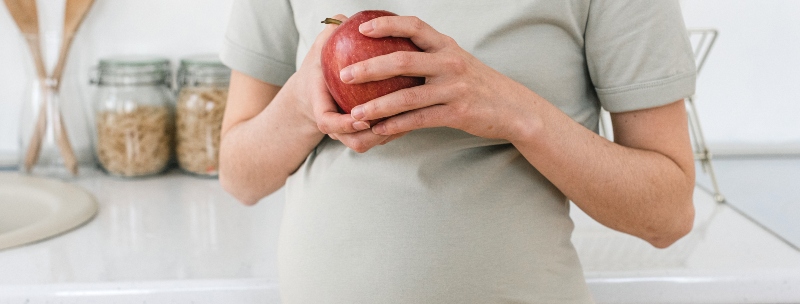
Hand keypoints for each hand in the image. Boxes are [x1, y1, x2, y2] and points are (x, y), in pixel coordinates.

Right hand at [309, 15, 403, 152]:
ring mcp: (347, 134)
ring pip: (369, 143)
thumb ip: (330, 32)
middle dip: (374, 135)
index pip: (327, 122)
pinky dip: (395, 130)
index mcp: (319, 105)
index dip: (344, 124)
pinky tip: (415, 113)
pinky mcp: (360, 136)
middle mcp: (334, 125)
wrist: (314, 91)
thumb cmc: (321, 65)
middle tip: (396, 119)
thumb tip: (346, 17)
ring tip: (411, 115)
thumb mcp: (319, 48)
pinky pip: (379, 139)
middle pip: (354, 141)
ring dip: (389, 134)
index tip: (362, 117)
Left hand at [340, 15, 538, 142]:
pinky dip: (396, 125)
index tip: (362, 28)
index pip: (414, 26)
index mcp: (447, 46)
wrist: (513, 108)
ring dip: (377, 105)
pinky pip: (419, 119)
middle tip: (344, 74)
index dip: (387, 24)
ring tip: (355, 113)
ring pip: (407, 96)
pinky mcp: (457, 112)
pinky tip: (379, 130)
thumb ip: (429, 57)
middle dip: (369, 67)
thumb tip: (391, 56)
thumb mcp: (457, 62)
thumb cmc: (478, 85)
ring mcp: (454, 88)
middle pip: (402, 60)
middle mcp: (449, 63)